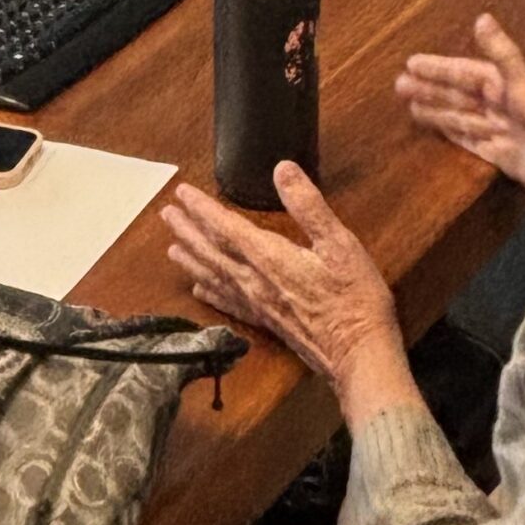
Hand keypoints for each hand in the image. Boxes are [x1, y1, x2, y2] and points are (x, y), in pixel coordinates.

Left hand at [161, 165, 419, 426]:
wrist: (358, 355)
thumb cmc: (355, 298)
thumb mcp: (340, 243)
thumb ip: (308, 206)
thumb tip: (283, 169)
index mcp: (270, 258)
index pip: (226, 227)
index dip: (202, 209)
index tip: (181, 193)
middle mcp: (255, 282)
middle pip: (212, 252)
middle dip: (188, 231)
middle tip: (166, 214)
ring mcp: (257, 304)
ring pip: (214, 277)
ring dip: (192, 260)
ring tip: (172, 248)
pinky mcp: (266, 322)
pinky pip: (228, 303)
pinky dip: (210, 293)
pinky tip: (199, 291)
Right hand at [396, 15, 524, 206]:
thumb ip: (503, 57)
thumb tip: (482, 18)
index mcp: (506, 86)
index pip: (464, 74)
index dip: (439, 69)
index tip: (410, 64)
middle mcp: (502, 106)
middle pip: (458, 96)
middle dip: (431, 90)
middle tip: (397, 85)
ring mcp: (503, 132)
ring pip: (461, 119)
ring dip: (437, 112)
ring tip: (409, 108)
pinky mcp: (505, 157)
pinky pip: (471, 143)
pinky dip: (454, 137)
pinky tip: (439, 133)